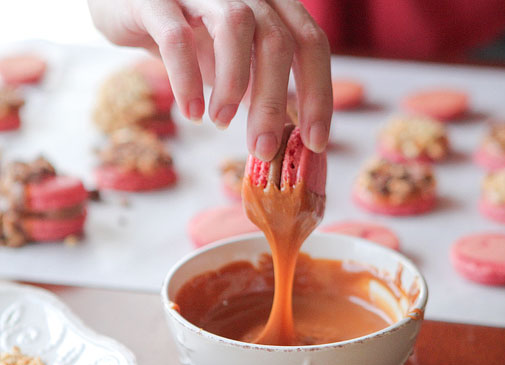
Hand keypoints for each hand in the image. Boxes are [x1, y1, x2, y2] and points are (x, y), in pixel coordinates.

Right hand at [88, 0, 332, 159]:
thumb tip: (290, 130)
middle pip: (277, 40)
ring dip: (233, 85)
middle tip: (263, 148)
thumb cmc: (189, 32)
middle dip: (274, 102)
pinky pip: (176, 37)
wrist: (125, 3)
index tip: (315, 142)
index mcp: (270, 2)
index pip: (310, 42)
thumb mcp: (233, 60)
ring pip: (234, 26)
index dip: (319, 93)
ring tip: (221, 122)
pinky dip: (187, 79)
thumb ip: (260, 85)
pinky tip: (191, 112)